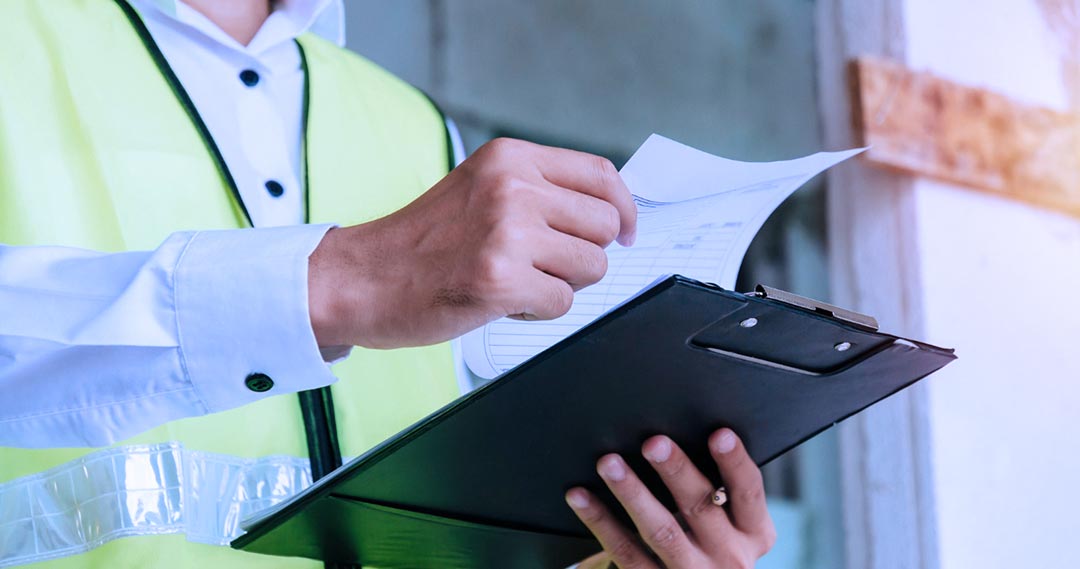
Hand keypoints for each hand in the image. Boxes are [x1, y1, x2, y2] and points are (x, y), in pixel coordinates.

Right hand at [308, 138, 636, 348]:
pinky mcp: (500, 280)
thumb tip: (609, 212)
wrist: (360, 278)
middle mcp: (512, 187)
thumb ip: (538, 191)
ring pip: (592, 267)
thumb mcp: (479, 189)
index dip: (624, 209)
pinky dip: (538, 312)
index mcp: (509, 159)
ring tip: (517, 282)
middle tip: (544, 266)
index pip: (600, 175)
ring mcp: (507, 233)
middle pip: (604, 225)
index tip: (626, 232)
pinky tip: (501, 302)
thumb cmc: (421, 243)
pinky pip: (562, 304)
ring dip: (562, 285)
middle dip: (584, 255)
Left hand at [566, 429, 774, 568]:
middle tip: (653, 443)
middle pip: (702, 507)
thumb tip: (671, 434)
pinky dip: (600, 520)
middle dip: (677, 471)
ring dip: (633, 493)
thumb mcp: (728, 521)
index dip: (734, 462)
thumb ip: (714, 486)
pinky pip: (625, 551)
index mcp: (754, 532)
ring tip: (608, 463)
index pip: (748, 492)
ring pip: (661, 531)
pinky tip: (580, 496)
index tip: (719, 433)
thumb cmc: (708, 539)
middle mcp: (730, 557)